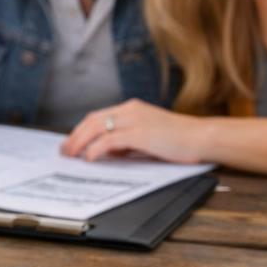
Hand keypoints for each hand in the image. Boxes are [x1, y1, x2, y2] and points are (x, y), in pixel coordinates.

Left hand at [62, 99, 208, 163]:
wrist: (202, 137)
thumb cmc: (178, 140)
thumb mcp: (147, 137)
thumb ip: (127, 141)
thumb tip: (107, 151)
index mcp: (132, 109)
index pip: (98, 116)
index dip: (81, 130)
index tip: (71, 142)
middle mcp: (131, 110)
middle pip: (92, 120)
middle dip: (75, 136)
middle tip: (64, 151)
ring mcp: (135, 120)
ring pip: (97, 127)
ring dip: (80, 142)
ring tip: (71, 155)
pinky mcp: (140, 133)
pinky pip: (110, 140)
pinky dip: (96, 148)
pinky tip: (89, 158)